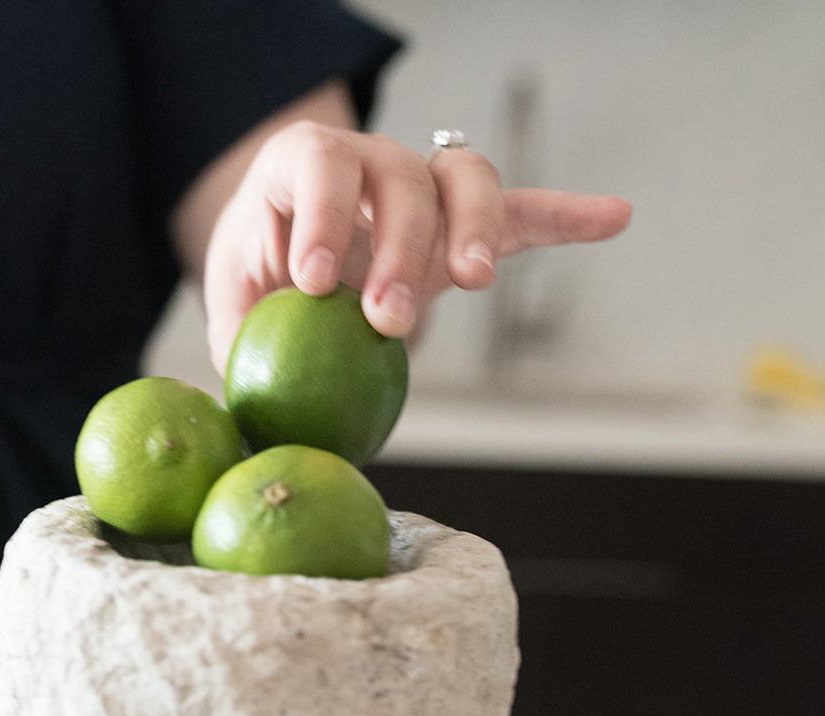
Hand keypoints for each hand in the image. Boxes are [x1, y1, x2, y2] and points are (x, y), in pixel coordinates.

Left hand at [203, 120, 631, 373]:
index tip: (313, 281)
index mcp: (301, 168)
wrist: (285, 259)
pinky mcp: (462, 226)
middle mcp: (368, 164)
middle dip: (399, 247)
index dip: (321, 215)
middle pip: (400, 177)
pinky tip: (614, 216)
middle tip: (384, 319)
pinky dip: (564, 216)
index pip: (318, 165)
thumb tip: (240, 420)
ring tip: (471, 284)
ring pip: (463, 180)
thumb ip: (239, 348)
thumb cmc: (256, 281)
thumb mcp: (232, 309)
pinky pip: (519, 214)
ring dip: (473, 230)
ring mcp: (421, 190)